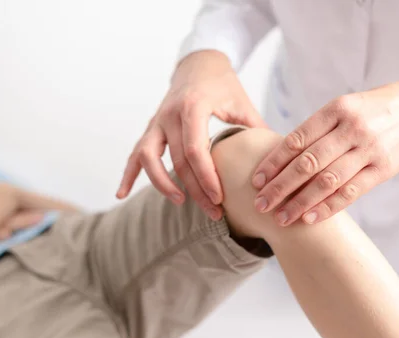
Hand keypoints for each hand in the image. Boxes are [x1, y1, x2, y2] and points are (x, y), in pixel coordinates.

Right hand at [117, 50, 265, 219]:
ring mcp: (157, 121)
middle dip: (194, 189)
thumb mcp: (242, 103)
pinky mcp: (150, 128)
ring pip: (148, 158)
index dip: (206, 177)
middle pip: (177, 160)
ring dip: (162, 184)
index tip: (219, 198)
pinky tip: (121, 194)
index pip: (195, 150)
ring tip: (179, 202)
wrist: (198, 63)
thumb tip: (277, 161)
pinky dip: (128, 174)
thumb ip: (256, 130)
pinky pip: (135, 153)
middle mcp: (170, 114)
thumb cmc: (224, 85)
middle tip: (213, 212)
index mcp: (193, 107)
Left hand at [251, 76, 398, 224]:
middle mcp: (351, 129)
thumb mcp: (345, 106)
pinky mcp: (384, 169)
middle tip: (260, 204)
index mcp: (336, 109)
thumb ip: (318, 129)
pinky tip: (309, 218)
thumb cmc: (374, 109)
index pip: (297, 139)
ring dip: (300, 202)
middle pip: (307, 163)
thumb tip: (282, 156)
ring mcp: (369, 150)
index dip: (273, 162)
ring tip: (281, 217)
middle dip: (280, 187)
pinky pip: (351, 192)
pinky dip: (328, 207)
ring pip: (327, 181)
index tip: (256, 180)